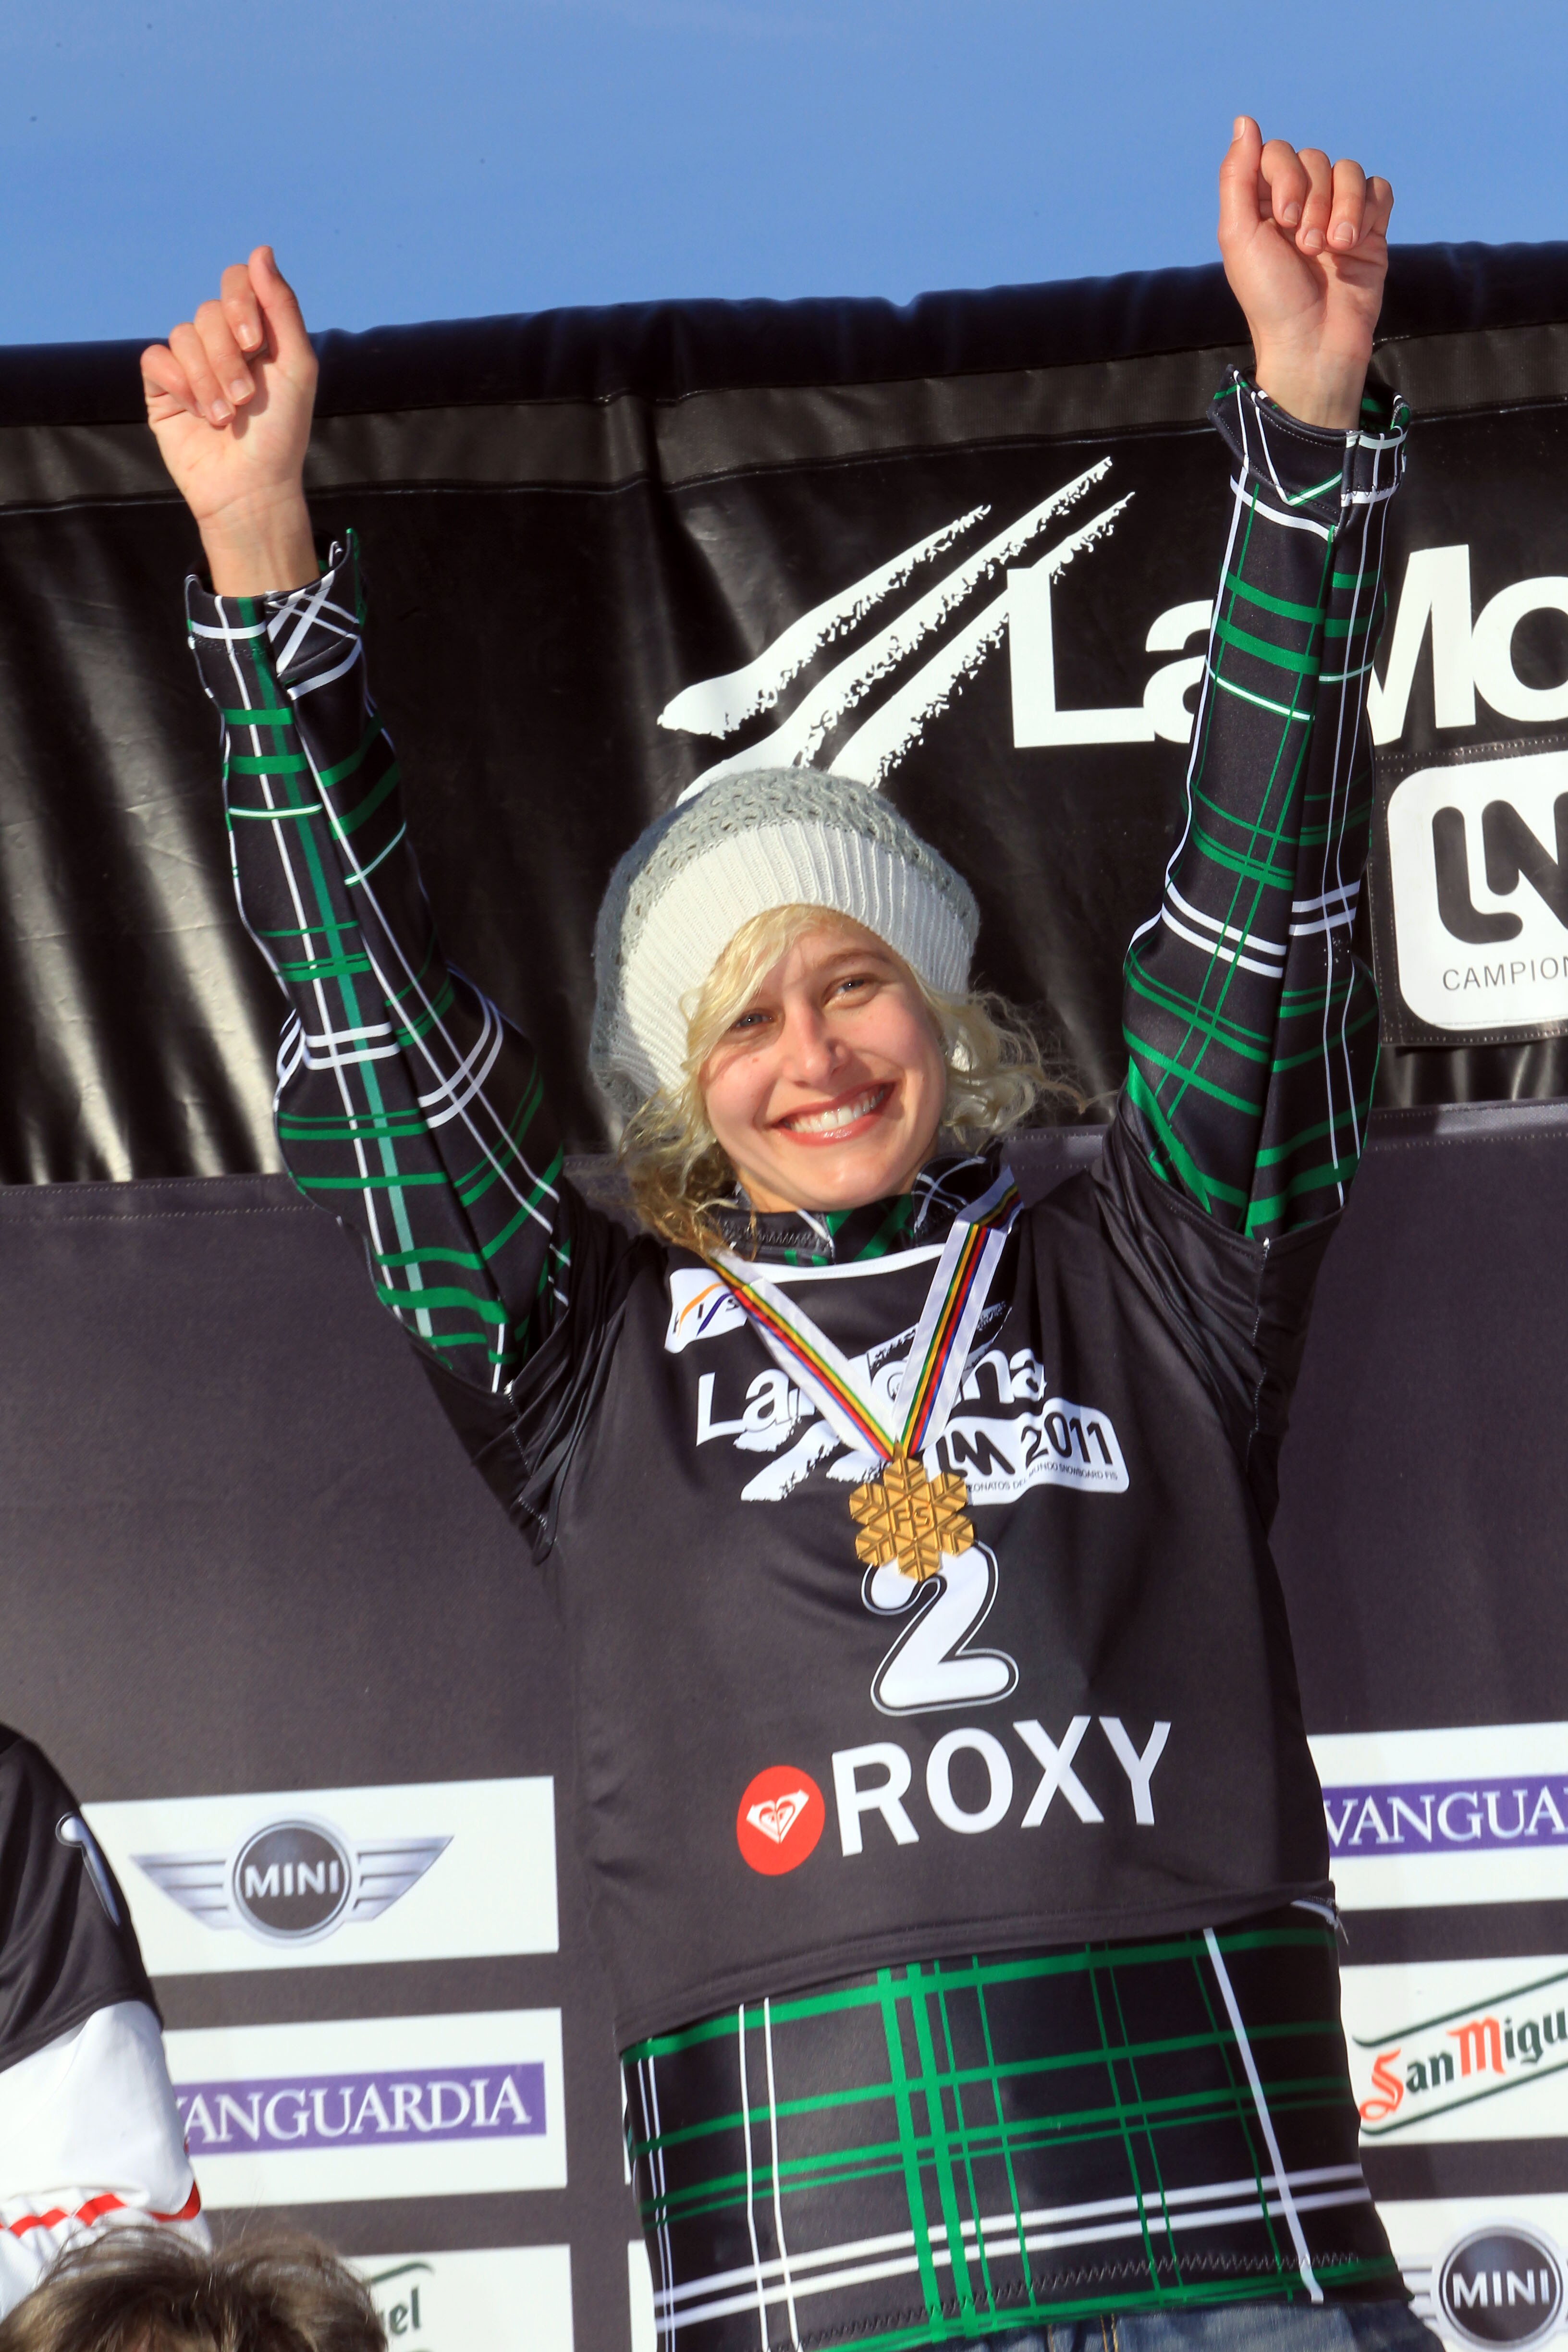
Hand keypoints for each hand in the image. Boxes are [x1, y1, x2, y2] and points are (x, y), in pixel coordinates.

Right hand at [142, 246, 319, 594]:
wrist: (251, 487)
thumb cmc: (281, 434)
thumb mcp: (296, 367)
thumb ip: (281, 308)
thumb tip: (260, 250)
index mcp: (256, 335)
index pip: (236, 282)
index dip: (240, 300)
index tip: (254, 340)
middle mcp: (222, 343)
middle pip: (209, 310)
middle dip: (227, 355)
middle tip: (245, 397)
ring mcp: (190, 365)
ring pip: (183, 335)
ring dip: (208, 378)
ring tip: (225, 417)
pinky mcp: (163, 388)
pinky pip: (156, 359)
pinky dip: (179, 384)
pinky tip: (198, 413)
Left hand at [1217, 118, 1392, 430]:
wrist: (1314, 344)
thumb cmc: (1271, 299)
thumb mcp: (1239, 237)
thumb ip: (1238, 177)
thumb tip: (1244, 121)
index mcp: (1265, 206)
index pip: (1279, 153)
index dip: (1286, 177)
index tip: (1283, 222)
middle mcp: (1301, 205)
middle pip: (1316, 158)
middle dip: (1314, 199)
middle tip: (1307, 246)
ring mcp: (1337, 216)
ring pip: (1349, 172)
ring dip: (1342, 208)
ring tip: (1333, 249)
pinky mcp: (1370, 230)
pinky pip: (1379, 190)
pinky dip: (1369, 212)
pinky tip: (1355, 244)